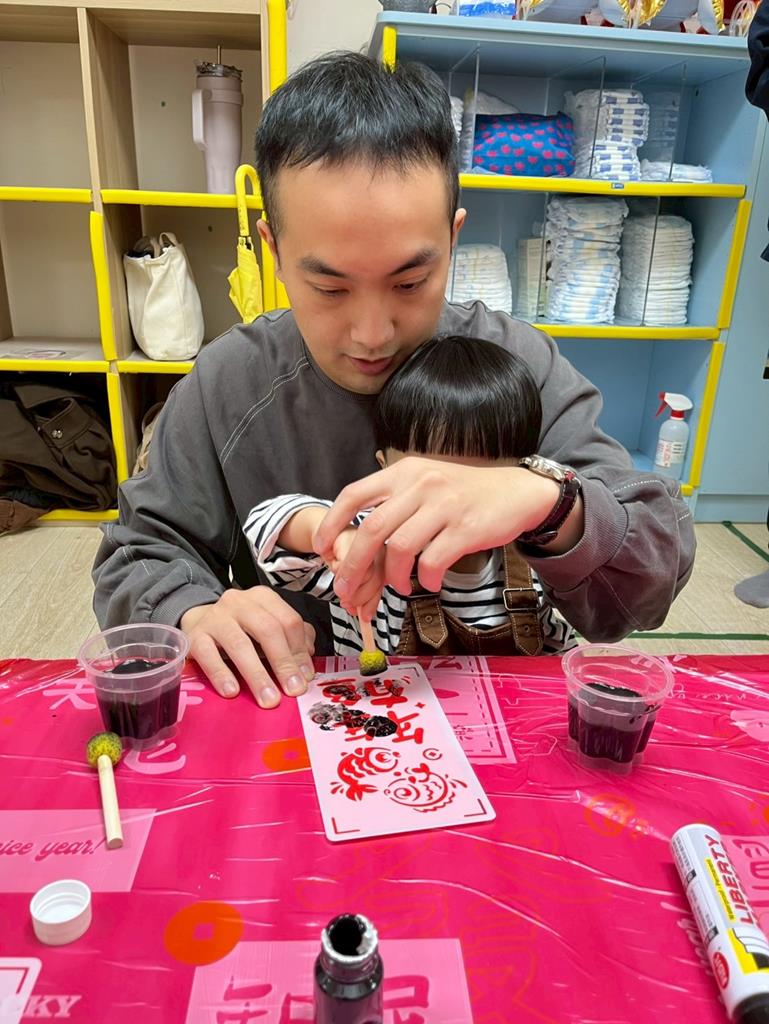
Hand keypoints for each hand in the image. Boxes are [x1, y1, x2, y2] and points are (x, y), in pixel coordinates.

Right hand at [180, 587, 315, 707]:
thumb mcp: (268, 626)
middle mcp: (239, 602)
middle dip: (283, 663)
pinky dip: (221, 674)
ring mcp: (215, 617)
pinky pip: (208, 655)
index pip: (289, 621)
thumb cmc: (240, 629)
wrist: (198, 623)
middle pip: (268, 630)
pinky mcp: (194, 635)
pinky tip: (232, 691)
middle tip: (292, 690)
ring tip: (268, 699)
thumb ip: (293, 639)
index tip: (305, 677)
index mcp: (263, 598)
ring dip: (257, 675)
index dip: (300, 651)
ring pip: (240, 644)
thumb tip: (306, 665)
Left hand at [313, 457, 568, 600]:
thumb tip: (357, 538)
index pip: (354, 494)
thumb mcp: (425, 483)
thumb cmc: (463, 494)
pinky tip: (428, 582)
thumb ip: (394, 502)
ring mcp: (444, 506)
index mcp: (404, 472)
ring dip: (392, 576)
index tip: (322, 549)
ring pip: (400, 548)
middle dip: (353, 563)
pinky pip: (432, 561)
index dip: (332, 523)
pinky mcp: (466, 528)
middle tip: (347, 587)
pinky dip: (424, 579)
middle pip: (372, 528)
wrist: (516, 492)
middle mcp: (421, 485)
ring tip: (398, 587)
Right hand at [324, 526, 384, 620]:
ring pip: (359, 572)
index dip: (371, 603)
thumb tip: (363, 615)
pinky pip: (342, 562)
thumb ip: (364, 596)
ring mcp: (367, 540)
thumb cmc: (345, 558)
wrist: (328, 534)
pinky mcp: (349, 535)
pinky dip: (335, 571)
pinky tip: (334, 568)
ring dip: (345, 586)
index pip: (384, 585)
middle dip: (358, 597)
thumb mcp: (358, 580)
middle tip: (347, 602)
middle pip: (374, 579)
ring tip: (339, 585)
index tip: (363, 615)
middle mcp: (381, 548)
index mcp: (388, 561)